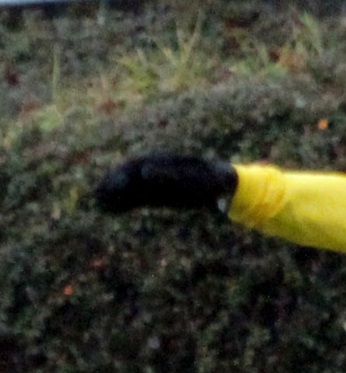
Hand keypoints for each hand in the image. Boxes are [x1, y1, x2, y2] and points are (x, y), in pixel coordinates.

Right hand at [96, 154, 238, 213]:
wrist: (221, 185)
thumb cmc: (209, 179)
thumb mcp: (194, 178)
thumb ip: (169, 175)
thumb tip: (144, 171)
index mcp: (163, 162)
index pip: (137, 166)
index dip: (122, 174)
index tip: (113, 182)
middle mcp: (157, 171)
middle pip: (128, 176)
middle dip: (112, 183)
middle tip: (97, 193)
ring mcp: (155, 183)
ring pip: (129, 188)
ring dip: (113, 194)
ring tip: (97, 202)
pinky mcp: (156, 196)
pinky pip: (135, 199)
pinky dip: (122, 204)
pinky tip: (109, 210)